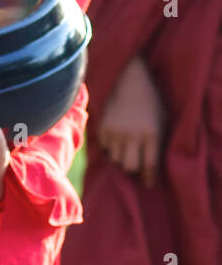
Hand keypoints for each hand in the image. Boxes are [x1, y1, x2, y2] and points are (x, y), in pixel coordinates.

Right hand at [98, 54, 163, 187]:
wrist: (128, 80)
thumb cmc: (151, 101)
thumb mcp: (162, 120)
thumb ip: (158, 140)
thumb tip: (151, 164)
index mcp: (151, 134)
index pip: (149, 165)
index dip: (148, 177)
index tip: (147, 183)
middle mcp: (132, 135)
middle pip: (129, 166)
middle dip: (133, 168)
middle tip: (136, 165)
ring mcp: (115, 132)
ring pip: (115, 158)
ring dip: (121, 156)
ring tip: (126, 148)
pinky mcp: (102, 128)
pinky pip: (106, 147)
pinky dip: (111, 145)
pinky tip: (117, 136)